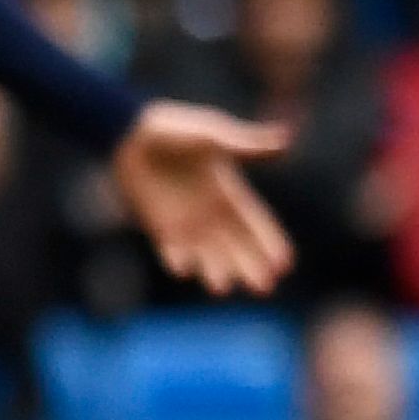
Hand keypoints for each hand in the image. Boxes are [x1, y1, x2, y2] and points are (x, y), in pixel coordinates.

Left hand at [111, 100, 293, 296]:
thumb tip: (285, 140)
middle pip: (237, 247)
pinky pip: (170, 248)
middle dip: (251, 267)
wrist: (132, 134)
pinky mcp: (159, 224)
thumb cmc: (176, 130)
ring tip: (222, 288)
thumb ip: (246, 144)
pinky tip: (182, 270)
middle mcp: (212, 213)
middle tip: (265, 289)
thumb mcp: (214, 136)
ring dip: (215, 270)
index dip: (270, 243)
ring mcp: (186, 221)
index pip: (256, 223)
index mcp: (230, 193)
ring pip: (207, 253)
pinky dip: (175, 258)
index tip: (285, 264)